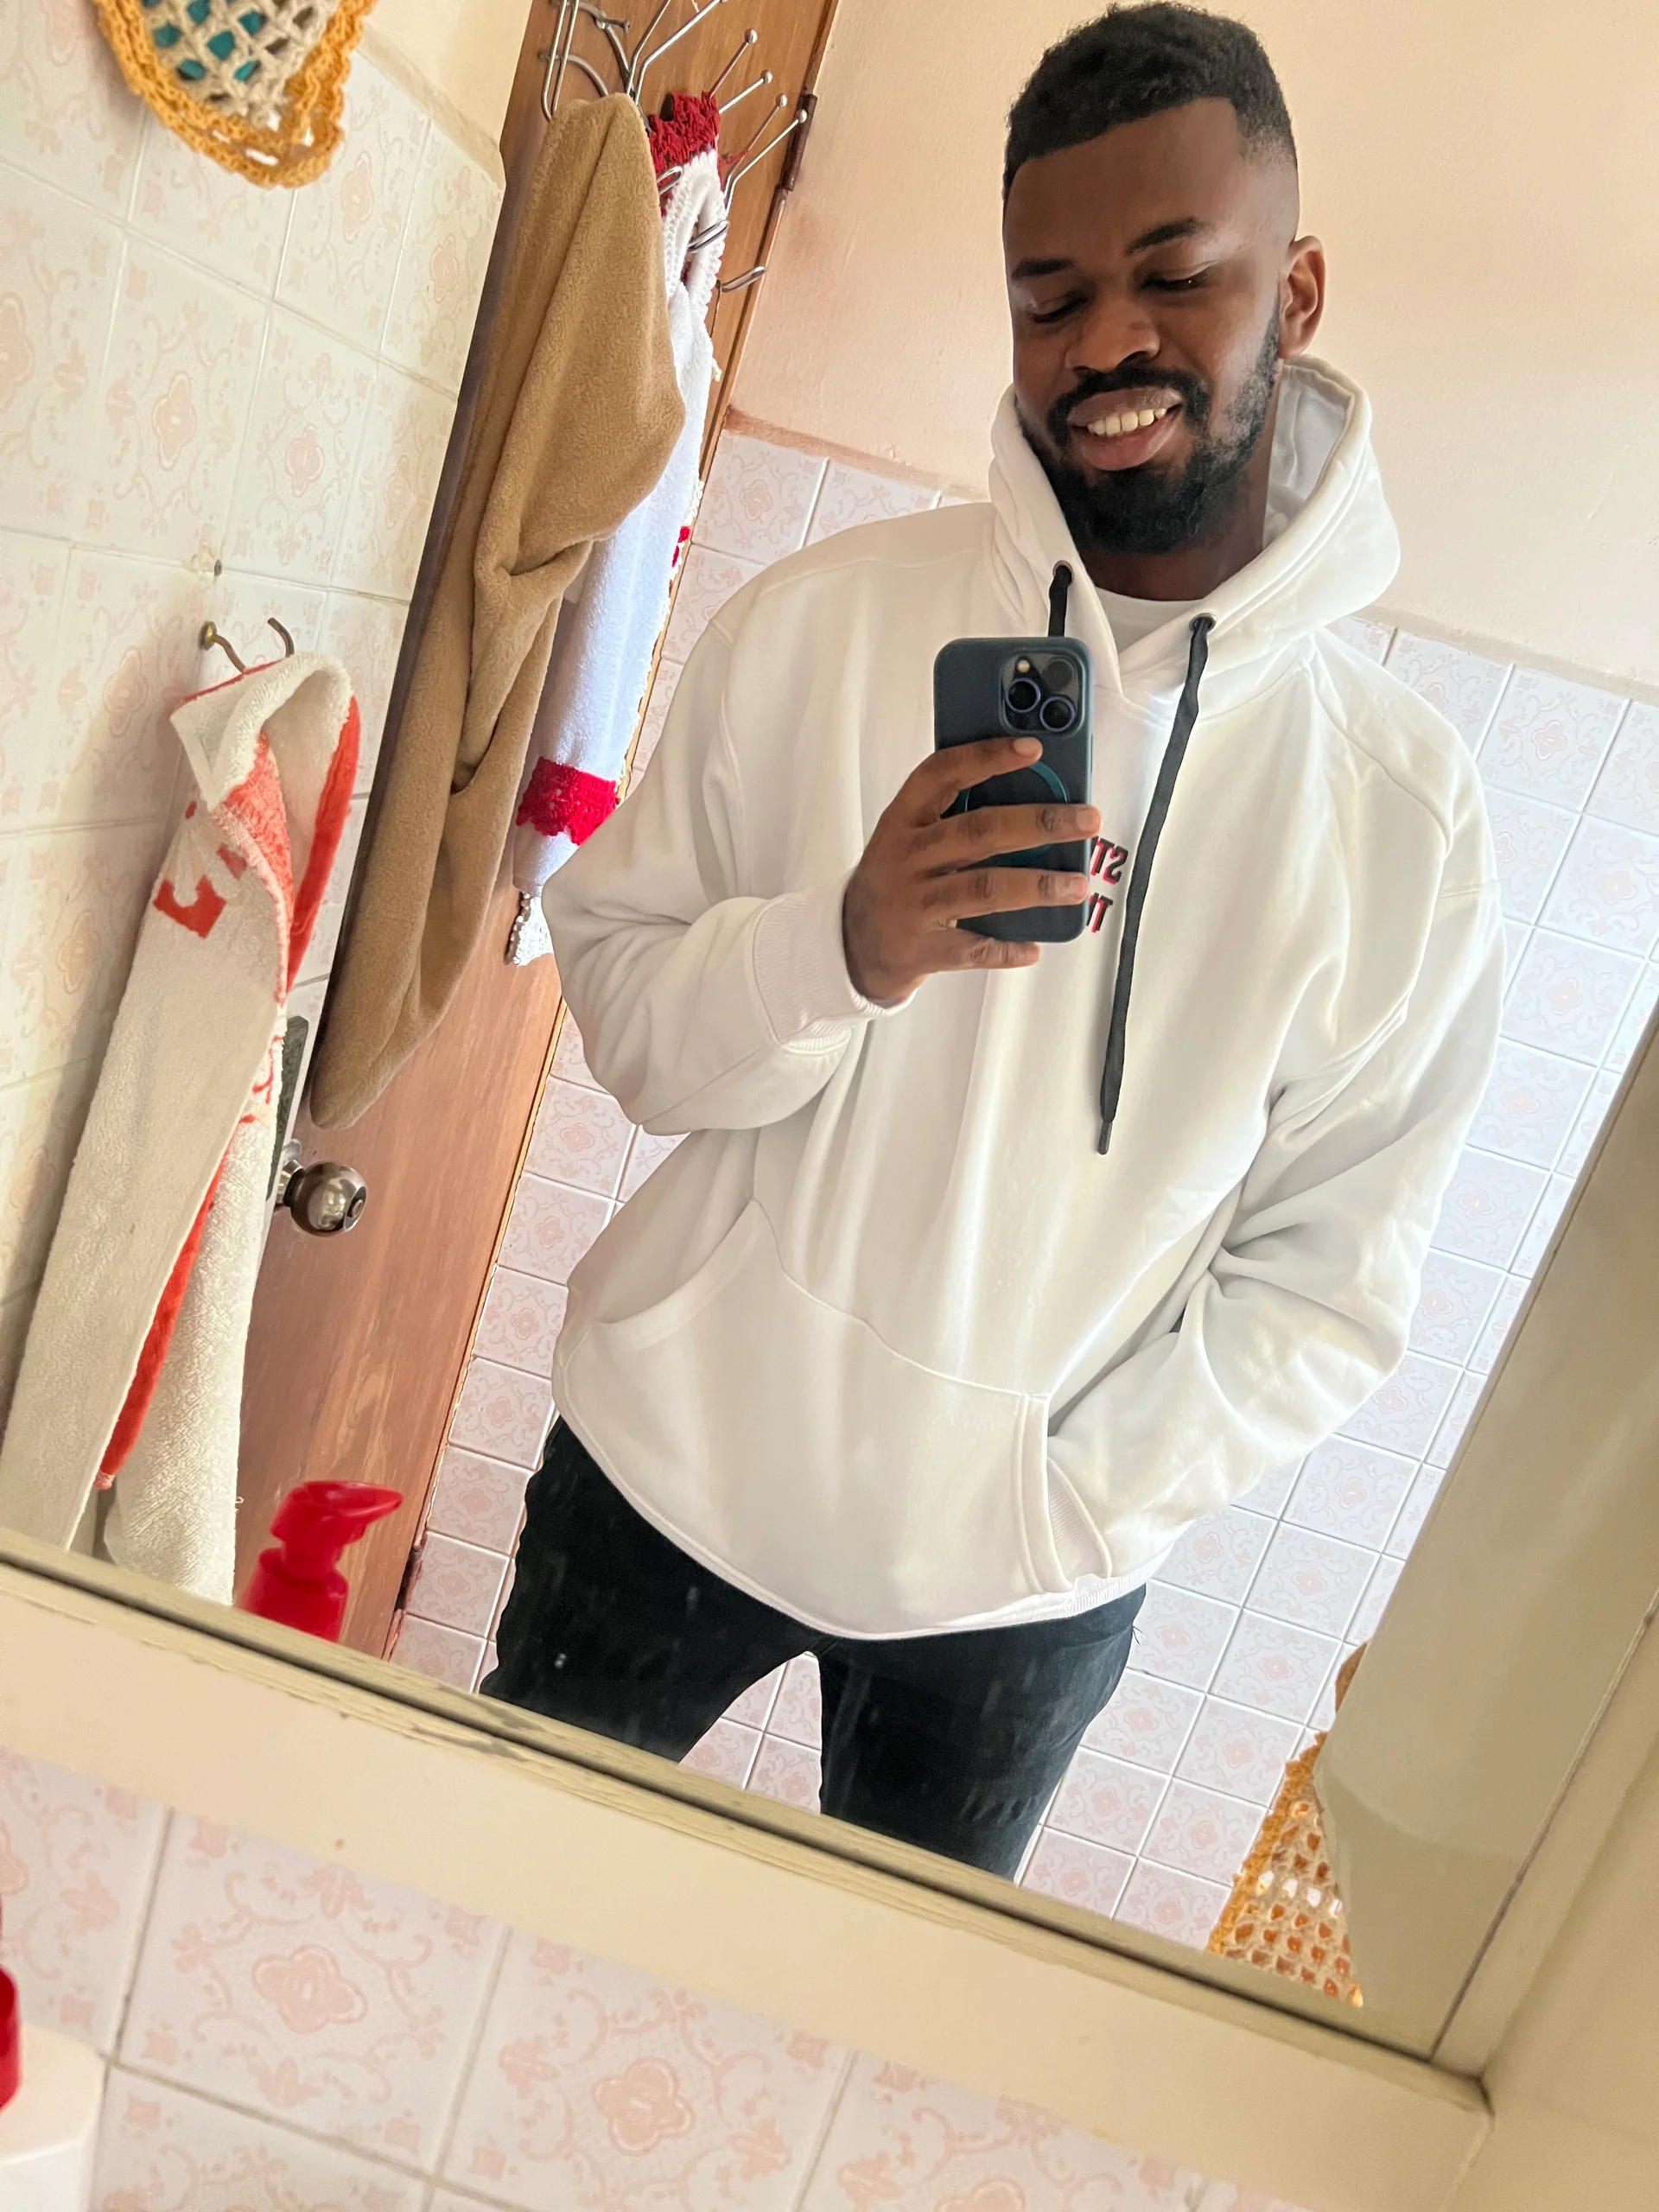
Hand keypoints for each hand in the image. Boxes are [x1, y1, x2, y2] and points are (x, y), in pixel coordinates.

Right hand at [842, 738, 1099, 1004]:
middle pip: (979, 831)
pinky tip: (1034, 946)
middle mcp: (906, 858)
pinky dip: (1006, 949)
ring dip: (1037, 885)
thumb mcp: (910, 838)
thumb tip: (1036, 802)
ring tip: (1077, 884)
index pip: (942, 774)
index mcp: (903, 819)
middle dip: (1039, 823)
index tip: (1033, 748)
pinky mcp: (920, 948)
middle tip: (1086, 820)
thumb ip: (956, 817)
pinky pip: (972, 948)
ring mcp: (913, 904)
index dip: (987, 757)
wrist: (850, 943)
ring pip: (984, 888)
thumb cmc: (895, 879)